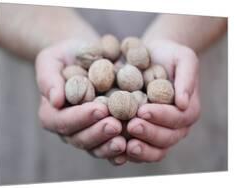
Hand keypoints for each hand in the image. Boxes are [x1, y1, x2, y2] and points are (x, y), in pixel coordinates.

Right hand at [35, 40, 126, 163]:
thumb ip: (49, 79)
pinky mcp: (103, 133)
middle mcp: (68, 128)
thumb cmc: (66, 55)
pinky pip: (110, 145)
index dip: (80, 117)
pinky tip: (133, 145)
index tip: (99, 109)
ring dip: (109, 146)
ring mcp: (86, 132)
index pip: (62, 120)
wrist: (87, 55)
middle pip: (79, 138)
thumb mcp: (50, 60)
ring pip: (95, 147)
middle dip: (98, 133)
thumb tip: (55, 101)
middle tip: (115, 125)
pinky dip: (121, 149)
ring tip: (125, 140)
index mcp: (51, 113)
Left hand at [124, 39, 200, 162]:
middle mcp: (175, 126)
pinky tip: (116, 152)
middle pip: (167, 138)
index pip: (178, 118)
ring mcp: (159, 132)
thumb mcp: (182, 58)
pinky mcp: (143, 134)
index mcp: (187, 109)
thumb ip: (187, 77)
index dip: (161, 116)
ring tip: (125, 145)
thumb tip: (183, 103)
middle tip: (132, 126)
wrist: (150, 57)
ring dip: (141, 150)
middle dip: (149, 133)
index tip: (142, 111)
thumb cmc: (168, 55)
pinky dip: (129, 154)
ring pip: (155, 150)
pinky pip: (139, 150)